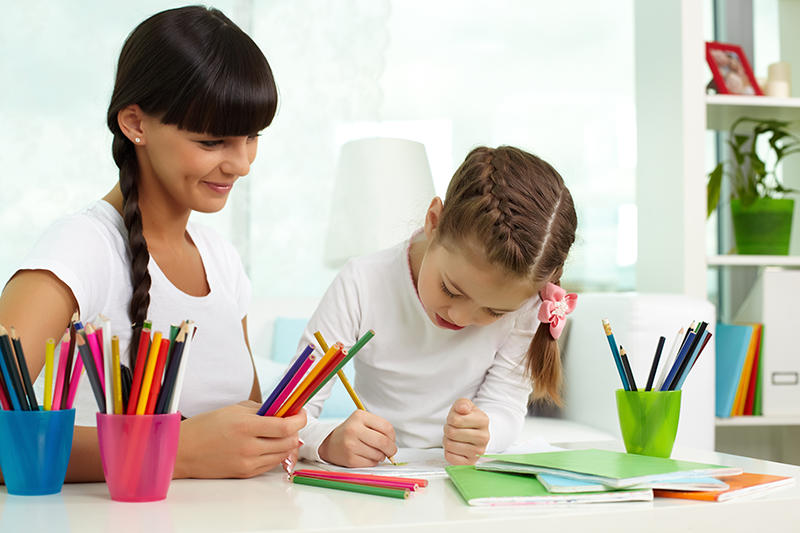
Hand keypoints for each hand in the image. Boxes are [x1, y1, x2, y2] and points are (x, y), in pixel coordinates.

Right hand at [174, 400, 305, 478]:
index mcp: (246, 426)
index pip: (286, 426)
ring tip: (281, 433)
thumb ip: (261, 410)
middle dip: (296, 431)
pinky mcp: (245, 473)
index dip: (299, 419)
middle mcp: (249, 447)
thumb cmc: (205, 426)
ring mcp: (247, 463)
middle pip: (289, 442)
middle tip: (293, 422)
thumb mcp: (234, 409)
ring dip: (287, 443)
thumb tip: (283, 410)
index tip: (301, 413)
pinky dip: (276, 454)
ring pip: (282, 454)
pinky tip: (270, 445)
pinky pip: (270, 464)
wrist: (182, 451)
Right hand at [318, 410, 396, 466]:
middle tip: (391, 451)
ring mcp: (350, 445)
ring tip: (375, 452)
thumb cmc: (351, 432)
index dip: (393, 436)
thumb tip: (393, 444)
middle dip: (391, 449)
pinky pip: (371, 463)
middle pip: (383, 442)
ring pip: (378, 454)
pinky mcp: (350, 459)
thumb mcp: (362, 421)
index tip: (392, 440)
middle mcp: (354, 429)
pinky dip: (373, 462)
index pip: (386, 427)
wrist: (330, 443)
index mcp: (359, 416)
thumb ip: (379, 428)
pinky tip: (368, 457)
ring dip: (381, 456)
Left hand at [442, 398, 489, 464]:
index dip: (451, 418)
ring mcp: (478, 452)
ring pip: (449, 445)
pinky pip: (450, 457)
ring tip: (455, 438)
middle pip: (451, 433)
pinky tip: (456, 448)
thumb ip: (462, 403)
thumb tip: (462, 409)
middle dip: (448, 429)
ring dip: (447, 440)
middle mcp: (484, 437)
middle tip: (453, 428)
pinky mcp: (471, 463)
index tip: (456, 419)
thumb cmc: (468, 419)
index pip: (455, 420)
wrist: (477, 433)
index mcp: (483, 420)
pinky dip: (448, 451)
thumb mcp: (465, 406)